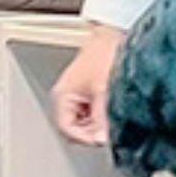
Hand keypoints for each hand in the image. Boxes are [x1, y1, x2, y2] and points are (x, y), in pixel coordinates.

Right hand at [53, 24, 125, 145]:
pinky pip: (92, 114)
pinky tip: (110, 109)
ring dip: (98, 123)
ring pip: (85, 122)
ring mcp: (77, 95)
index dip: (84, 137)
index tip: (101, 139)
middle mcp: (66, 96)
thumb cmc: (104, 54)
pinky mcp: (88, 93)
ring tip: (111, 116)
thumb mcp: (104, 91)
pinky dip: (101, 115)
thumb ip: (102, 118)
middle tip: (108, 130)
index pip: (66, 128)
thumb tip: (102, 139)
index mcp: (62, 95)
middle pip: (75, 128)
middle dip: (92, 130)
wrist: (113, 36)